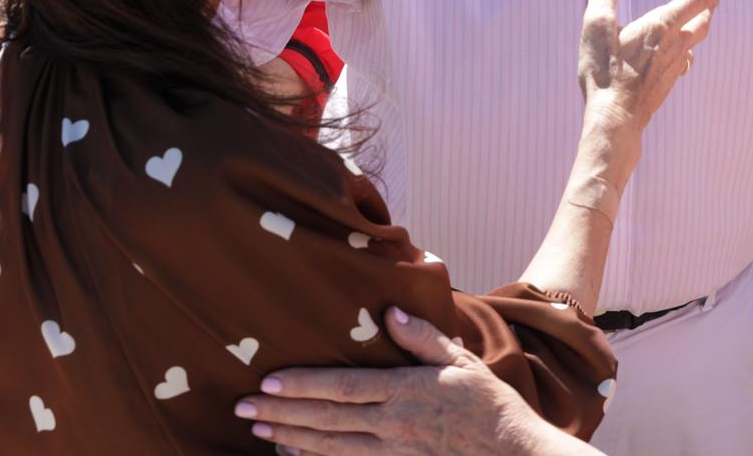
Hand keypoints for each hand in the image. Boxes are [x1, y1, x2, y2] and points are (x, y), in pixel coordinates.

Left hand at [234, 308, 586, 454]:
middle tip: (242, 406)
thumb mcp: (459, 360)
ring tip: (257, 427)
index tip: (269, 380)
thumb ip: (422, 336)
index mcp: (405, 391)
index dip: (303, 385)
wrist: (511, 453)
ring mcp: (392, 451)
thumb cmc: (487, 404)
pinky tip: (293, 452)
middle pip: (326, 418)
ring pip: (329, 445)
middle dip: (281, 412)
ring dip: (290, 436)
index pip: (343, 387)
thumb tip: (390, 310)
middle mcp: (392, 424)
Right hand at [578, 0, 736, 163]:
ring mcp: (674, 66)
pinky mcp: (668, 82)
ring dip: (701, 24)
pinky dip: (686, 49)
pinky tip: (683, 54)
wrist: (616, 120)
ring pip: (696, 40)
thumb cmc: (605, 73)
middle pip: (702, 19)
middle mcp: (674, 44)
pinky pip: (684, 60)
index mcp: (662, 26)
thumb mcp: (596, 28)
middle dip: (711, 2)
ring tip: (704, 16)